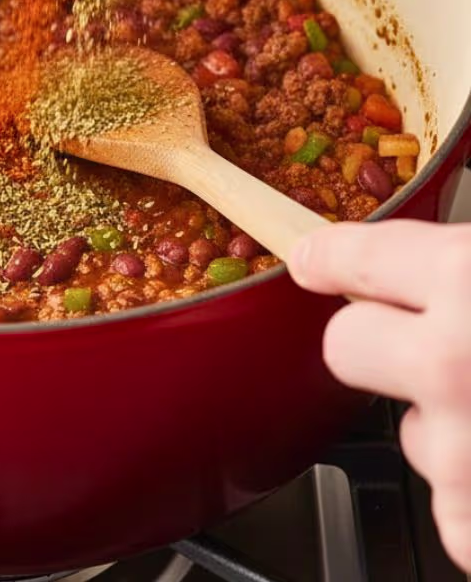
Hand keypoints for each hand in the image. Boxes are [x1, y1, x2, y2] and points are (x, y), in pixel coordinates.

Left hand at [288, 219, 470, 570]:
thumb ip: (464, 266)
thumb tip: (428, 266)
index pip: (348, 257)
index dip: (329, 259)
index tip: (315, 261)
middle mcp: (453, 359)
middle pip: (343, 345)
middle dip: (376, 347)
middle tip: (439, 353)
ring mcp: (464, 449)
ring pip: (410, 435)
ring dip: (453, 433)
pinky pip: (453, 515)